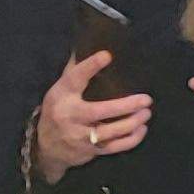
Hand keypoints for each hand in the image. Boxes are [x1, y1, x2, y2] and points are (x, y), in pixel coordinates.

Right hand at [30, 51, 151, 181]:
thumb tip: (89, 42)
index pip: (75, 78)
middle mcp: (69, 116)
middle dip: (125, 106)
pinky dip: (131, 139)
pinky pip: (114, 147)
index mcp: (62, 96)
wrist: (47, 147)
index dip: (90, 66)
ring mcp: (79, 136)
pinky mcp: (90, 151)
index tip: (107, 55)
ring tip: (146, 113)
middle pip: (99, 111)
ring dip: (132, 123)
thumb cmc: (59, 110)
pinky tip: (142, 129)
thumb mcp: (61, 90)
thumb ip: (75, 70)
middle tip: (146, 99)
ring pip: (109, 131)